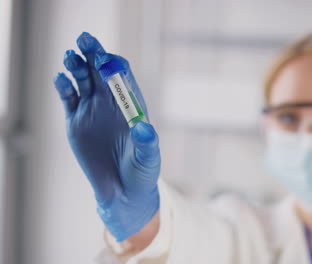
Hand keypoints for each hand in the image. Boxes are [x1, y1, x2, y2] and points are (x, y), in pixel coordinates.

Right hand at [53, 32, 160, 241]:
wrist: (123, 192)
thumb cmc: (143, 172)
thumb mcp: (149, 158)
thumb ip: (147, 143)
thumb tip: (144, 128)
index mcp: (132, 104)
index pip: (123, 76)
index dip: (115, 65)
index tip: (108, 59)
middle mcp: (111, 103)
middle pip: (101, 70)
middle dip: (94, 53)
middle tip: (85, 39)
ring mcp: (92, 110)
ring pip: (82, 79)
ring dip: (76, 66)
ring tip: (70, 57)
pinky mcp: (76, 122)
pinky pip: (68, 98)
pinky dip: (63, 86)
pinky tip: (61, 79)